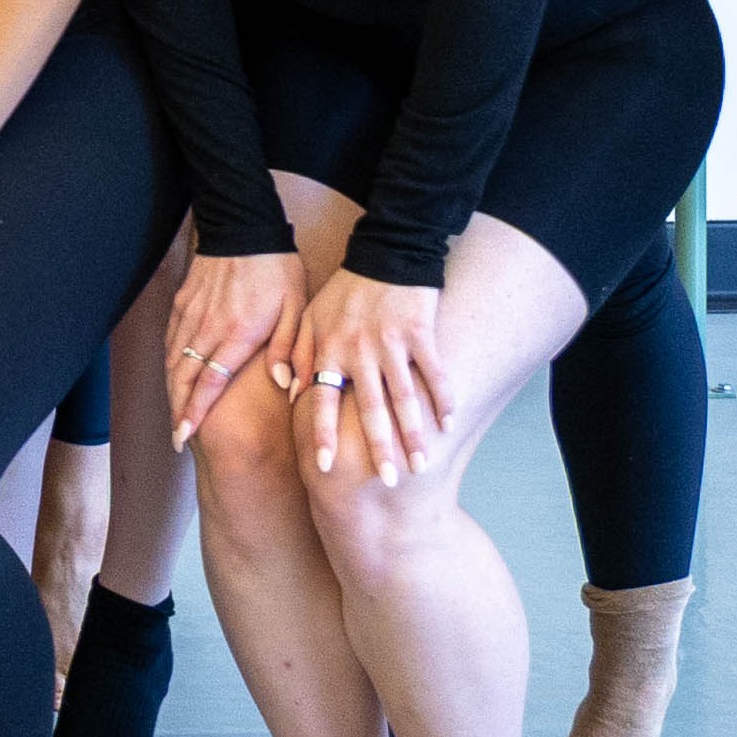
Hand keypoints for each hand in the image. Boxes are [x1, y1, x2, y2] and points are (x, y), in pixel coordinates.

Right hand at [165, 250, 301, 445]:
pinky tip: (174, 373)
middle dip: (177, 410)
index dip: (194, 412)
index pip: (209, 382)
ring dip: (172, 389)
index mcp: (237, 333)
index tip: (185, 435)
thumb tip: (284, 385)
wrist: (245, 226)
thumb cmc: (277, 269)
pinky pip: (171, 338)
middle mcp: (207, 327)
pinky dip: (170, 361)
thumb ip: (289, 349)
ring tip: (176, 413)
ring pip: (173, 359)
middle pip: (183, 377)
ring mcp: (191, 314)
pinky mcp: (183, 302)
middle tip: (177, 437)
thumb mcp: (295, 307)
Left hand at [291, 268, 447, 484]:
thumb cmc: (344, 290)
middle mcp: (359, 351)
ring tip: (422, 465)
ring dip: (415, 435)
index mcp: (329, 349)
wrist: (385, 253)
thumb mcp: (308, 315)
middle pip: (370, 409)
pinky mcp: (421, 333)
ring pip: (405, 398)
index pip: (323, 399)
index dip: (324, 434)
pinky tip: (449, 424)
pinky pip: (434, 373)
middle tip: (389, 482)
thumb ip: (293, 352)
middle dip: (380, 449)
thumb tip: (287, 393)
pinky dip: (443, 399)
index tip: (325, 467)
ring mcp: (392, 343)